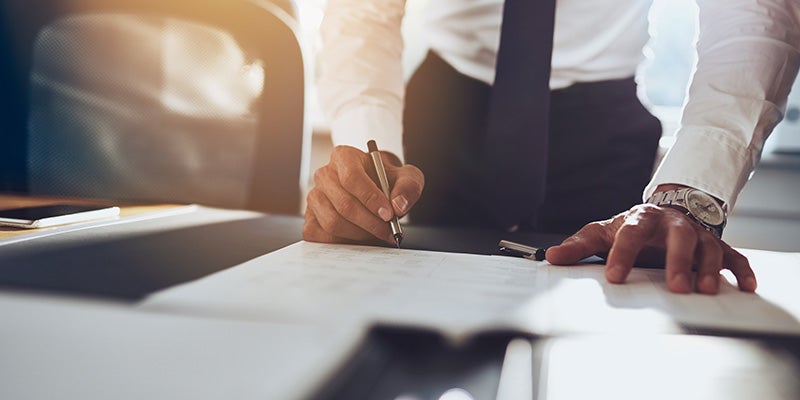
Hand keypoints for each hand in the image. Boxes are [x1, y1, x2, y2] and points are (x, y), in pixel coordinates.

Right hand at [303, 145, 423, 244]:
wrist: (376, 190)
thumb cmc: (387, 181)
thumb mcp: (406, 177)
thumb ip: (408, 187)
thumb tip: (398, 206)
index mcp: (343, 156)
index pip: (351, 178)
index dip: (370, 198)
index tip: (389, 214)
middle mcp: (324, 175)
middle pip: (343, 204)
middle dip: (370, 222)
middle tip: (389, 231)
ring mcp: (314, 197)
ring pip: (332, 222)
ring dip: (360, 234)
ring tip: (377, 233)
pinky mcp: (310, 218)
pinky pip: (322, 236)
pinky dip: (344, 242)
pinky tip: (360, 237)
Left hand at [545, 204, 756, 294]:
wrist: (667, 210)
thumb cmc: (632, 227)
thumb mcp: (604, 232)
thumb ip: (579, 246)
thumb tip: (550, 257)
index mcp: (641, 220)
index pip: (630, 234)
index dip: (622, 254)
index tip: (615, 277)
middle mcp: (672, 225)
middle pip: (677, 237)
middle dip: (676, 261)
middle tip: (675, 287)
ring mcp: (697, 234)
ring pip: (708, 247)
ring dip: (708, 268)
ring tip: (704, 290)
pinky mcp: (717, 246)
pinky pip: (733, 256)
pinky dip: (741, 270)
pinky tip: (745, 285)